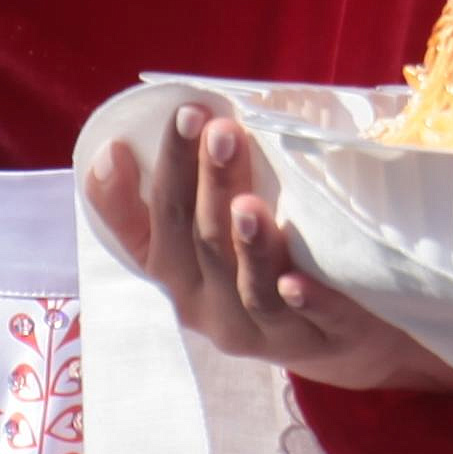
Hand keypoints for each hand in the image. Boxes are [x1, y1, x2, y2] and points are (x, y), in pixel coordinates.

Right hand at [81, 102, 452, 393]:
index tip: (181, 113)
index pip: (158, 222)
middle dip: (208, 184)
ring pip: (251, 288)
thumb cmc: (261, 267)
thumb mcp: (203, 240)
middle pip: (205, 245)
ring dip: (249, 246)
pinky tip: (298, 281)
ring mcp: (267, 331)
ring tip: (248, 204)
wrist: (341, 340)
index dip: (164, 171)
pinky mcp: (323, 340)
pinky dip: (305, 301)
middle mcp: (213, 309)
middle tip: (221, 129)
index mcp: (178, 277)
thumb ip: (166, 198)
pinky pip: (313, 322)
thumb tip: (111, 149)